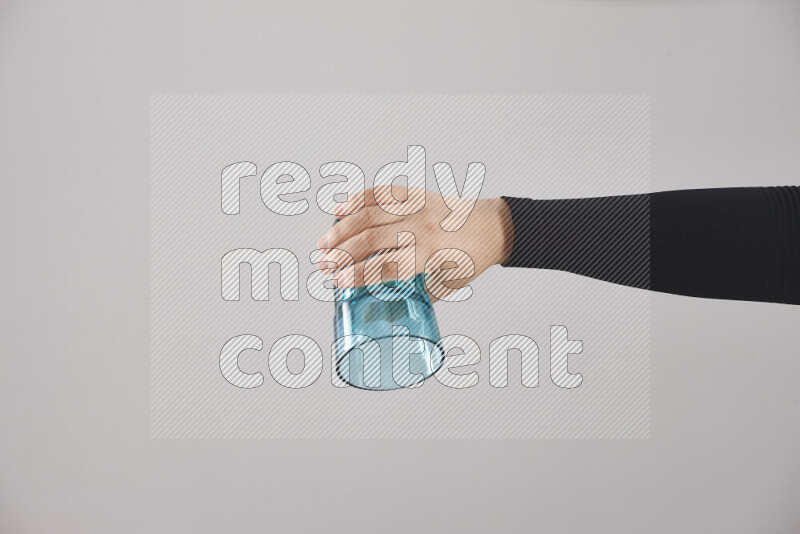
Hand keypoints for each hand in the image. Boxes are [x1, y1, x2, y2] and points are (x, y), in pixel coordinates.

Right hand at [316, 185, 513, 300]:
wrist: (492, 227)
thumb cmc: (469, 260)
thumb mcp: (445, 285)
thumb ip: (413, 292)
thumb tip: (380, 304)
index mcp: (432, 254)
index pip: (388, 265)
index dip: (359, 274)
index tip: (337, 281)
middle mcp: (423, 228)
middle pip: (373, 239)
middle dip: (343, 253)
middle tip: (323, 265)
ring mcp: (418, 207)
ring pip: (371, 213)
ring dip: (343, 229)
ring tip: (323, 243)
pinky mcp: (415, 194)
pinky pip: (380, 193)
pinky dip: (357, 200)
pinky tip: (339, 210)